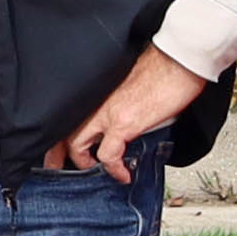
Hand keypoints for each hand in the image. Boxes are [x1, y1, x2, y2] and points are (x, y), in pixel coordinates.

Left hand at [51, 44, 209, 175]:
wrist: (178, 61)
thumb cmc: (163, 68)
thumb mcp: (130, 84)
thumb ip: (118, 100)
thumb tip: (124, 116)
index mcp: (97, 91)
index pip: (68, 114)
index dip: (59, 134)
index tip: (59, 147)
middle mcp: (97, 101)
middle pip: (63, 131)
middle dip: (58, 154)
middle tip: (57, 167)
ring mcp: (107, 112)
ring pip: (76, 145)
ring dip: (83, 163)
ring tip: (95, 171)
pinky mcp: (124, 123)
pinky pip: (108, 155)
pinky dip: (113, 169)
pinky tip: (122, 174)